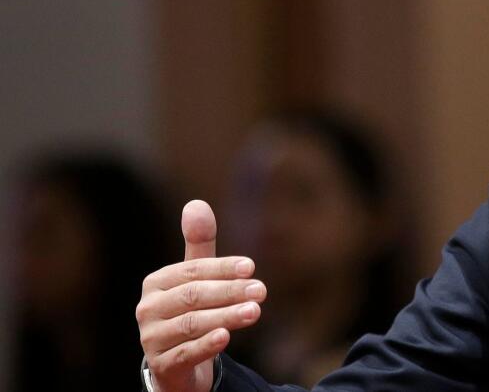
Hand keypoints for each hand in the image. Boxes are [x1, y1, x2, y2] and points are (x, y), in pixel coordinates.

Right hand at [136, 200, 266, 391]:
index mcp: (157, 283)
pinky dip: (205, 345)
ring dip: (225, 316)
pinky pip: (185, 353)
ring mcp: (152, 338)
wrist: (176, 362)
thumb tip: (197, 203)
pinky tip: (225, 337)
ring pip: (191, 324)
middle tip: (261, 290)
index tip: (251, 267)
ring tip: (254, 311)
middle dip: (229, 292)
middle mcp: (148, 309)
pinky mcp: (162, 365)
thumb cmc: (189, 310)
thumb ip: (199, 244)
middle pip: (193, 297)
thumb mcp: (195, 278)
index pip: (192, 271)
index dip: (222, 268)